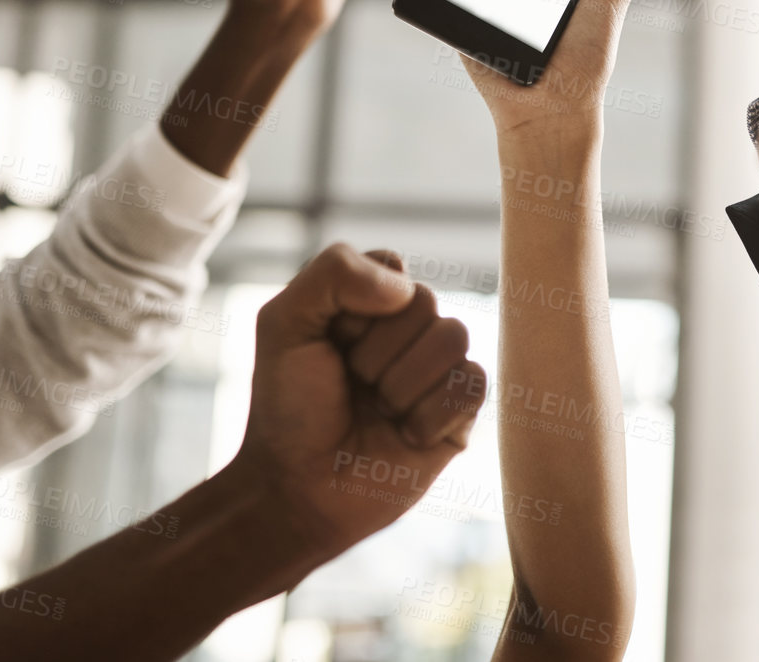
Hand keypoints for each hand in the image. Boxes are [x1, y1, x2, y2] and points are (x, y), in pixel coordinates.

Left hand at [230, 244, 484, 572]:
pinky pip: (473, 384)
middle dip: (376, 352)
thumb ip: (333, 273)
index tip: (328, 343)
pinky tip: (403, 435)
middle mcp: (409, 330)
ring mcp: (438, 370)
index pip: (391, 269)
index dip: (356, 309)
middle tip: (352, 385)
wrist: (300, 490)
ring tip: (378, 411)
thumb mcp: (285, 324)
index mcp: (370, 301)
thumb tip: (405, 286)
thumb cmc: (289, 408)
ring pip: (454, 338)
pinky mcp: (461, 413)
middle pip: (425, 302)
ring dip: (401, 385)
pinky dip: (429, 416)